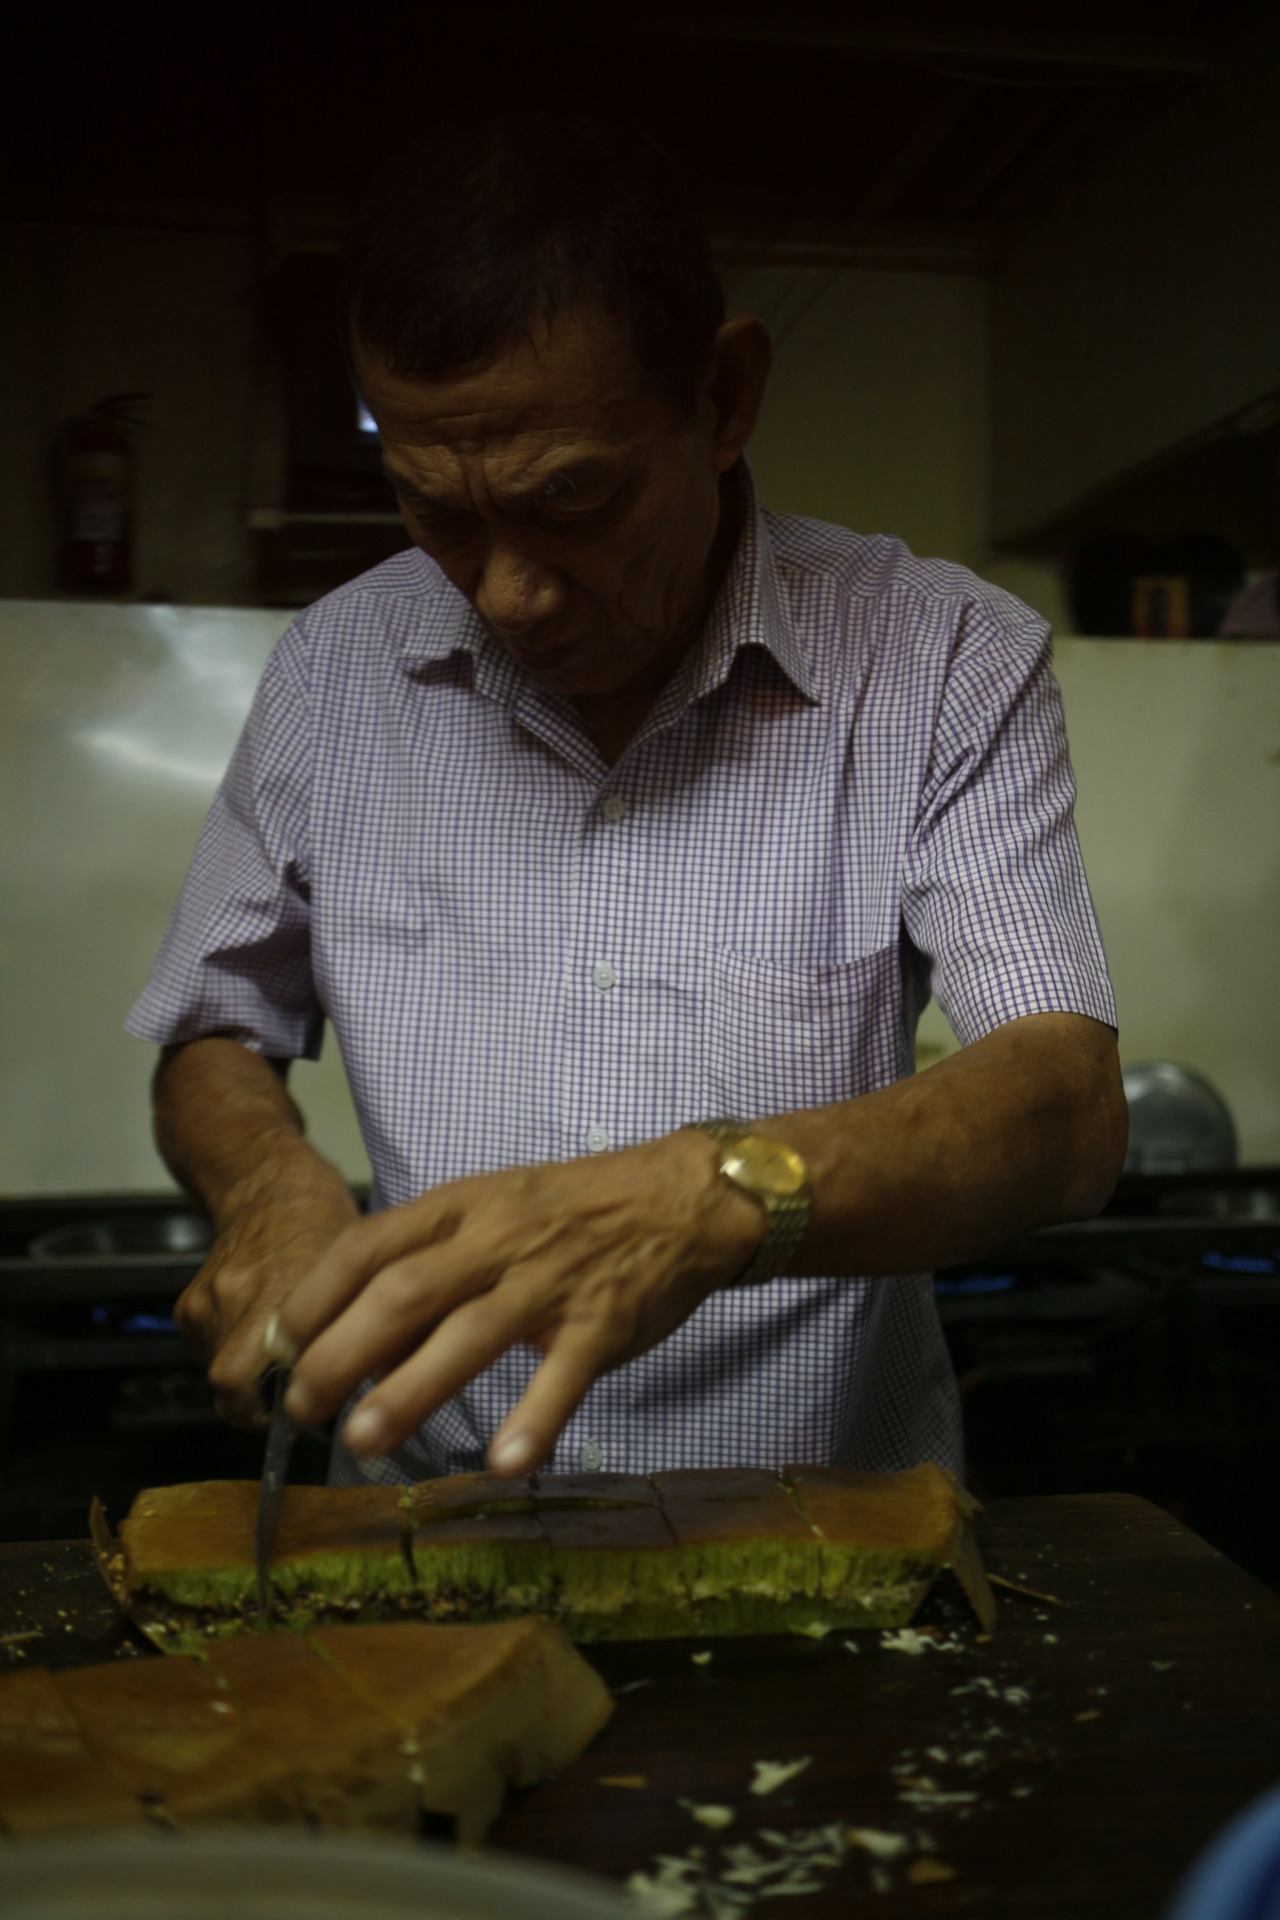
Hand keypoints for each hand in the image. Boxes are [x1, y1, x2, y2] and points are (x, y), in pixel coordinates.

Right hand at [176, 1179, 358, 1426]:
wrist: (268, 1186)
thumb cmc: (322, 1227)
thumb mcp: (355, 1273)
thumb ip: (353, 1328)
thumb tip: (367, 1383)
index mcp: (289, 1294)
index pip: (274, 1382)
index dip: (291, 1409)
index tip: (309, 1413)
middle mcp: (242, 1299)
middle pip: (231, 1388)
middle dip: (253, 1408)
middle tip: (286, 1403)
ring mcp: (210, 1302)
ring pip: (218, 1374)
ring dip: (244, 1379)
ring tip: (275, 1357)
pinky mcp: (188, 1306)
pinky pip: (205, 1351)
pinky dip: (228, 1353)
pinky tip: (253, 1329)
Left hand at [274, 1131, 762, 1472]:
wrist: (684, 1197)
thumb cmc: (574, 1209)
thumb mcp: (492, 1209)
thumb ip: (428, 1264)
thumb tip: (355, 1337)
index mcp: (463, 1206)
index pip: (368, 1244)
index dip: (315, 1296)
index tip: (278, 1344)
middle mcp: (499, 1240)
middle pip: (404, 1294)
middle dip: (341, 1352)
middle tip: (302, 1407)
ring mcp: (552, 1283)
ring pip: (471, 1335)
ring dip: (411, 1390)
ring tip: (363, 1441)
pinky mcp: (604, 1324)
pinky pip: (564, 1374)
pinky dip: (534, 1418)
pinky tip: (503, 1463)